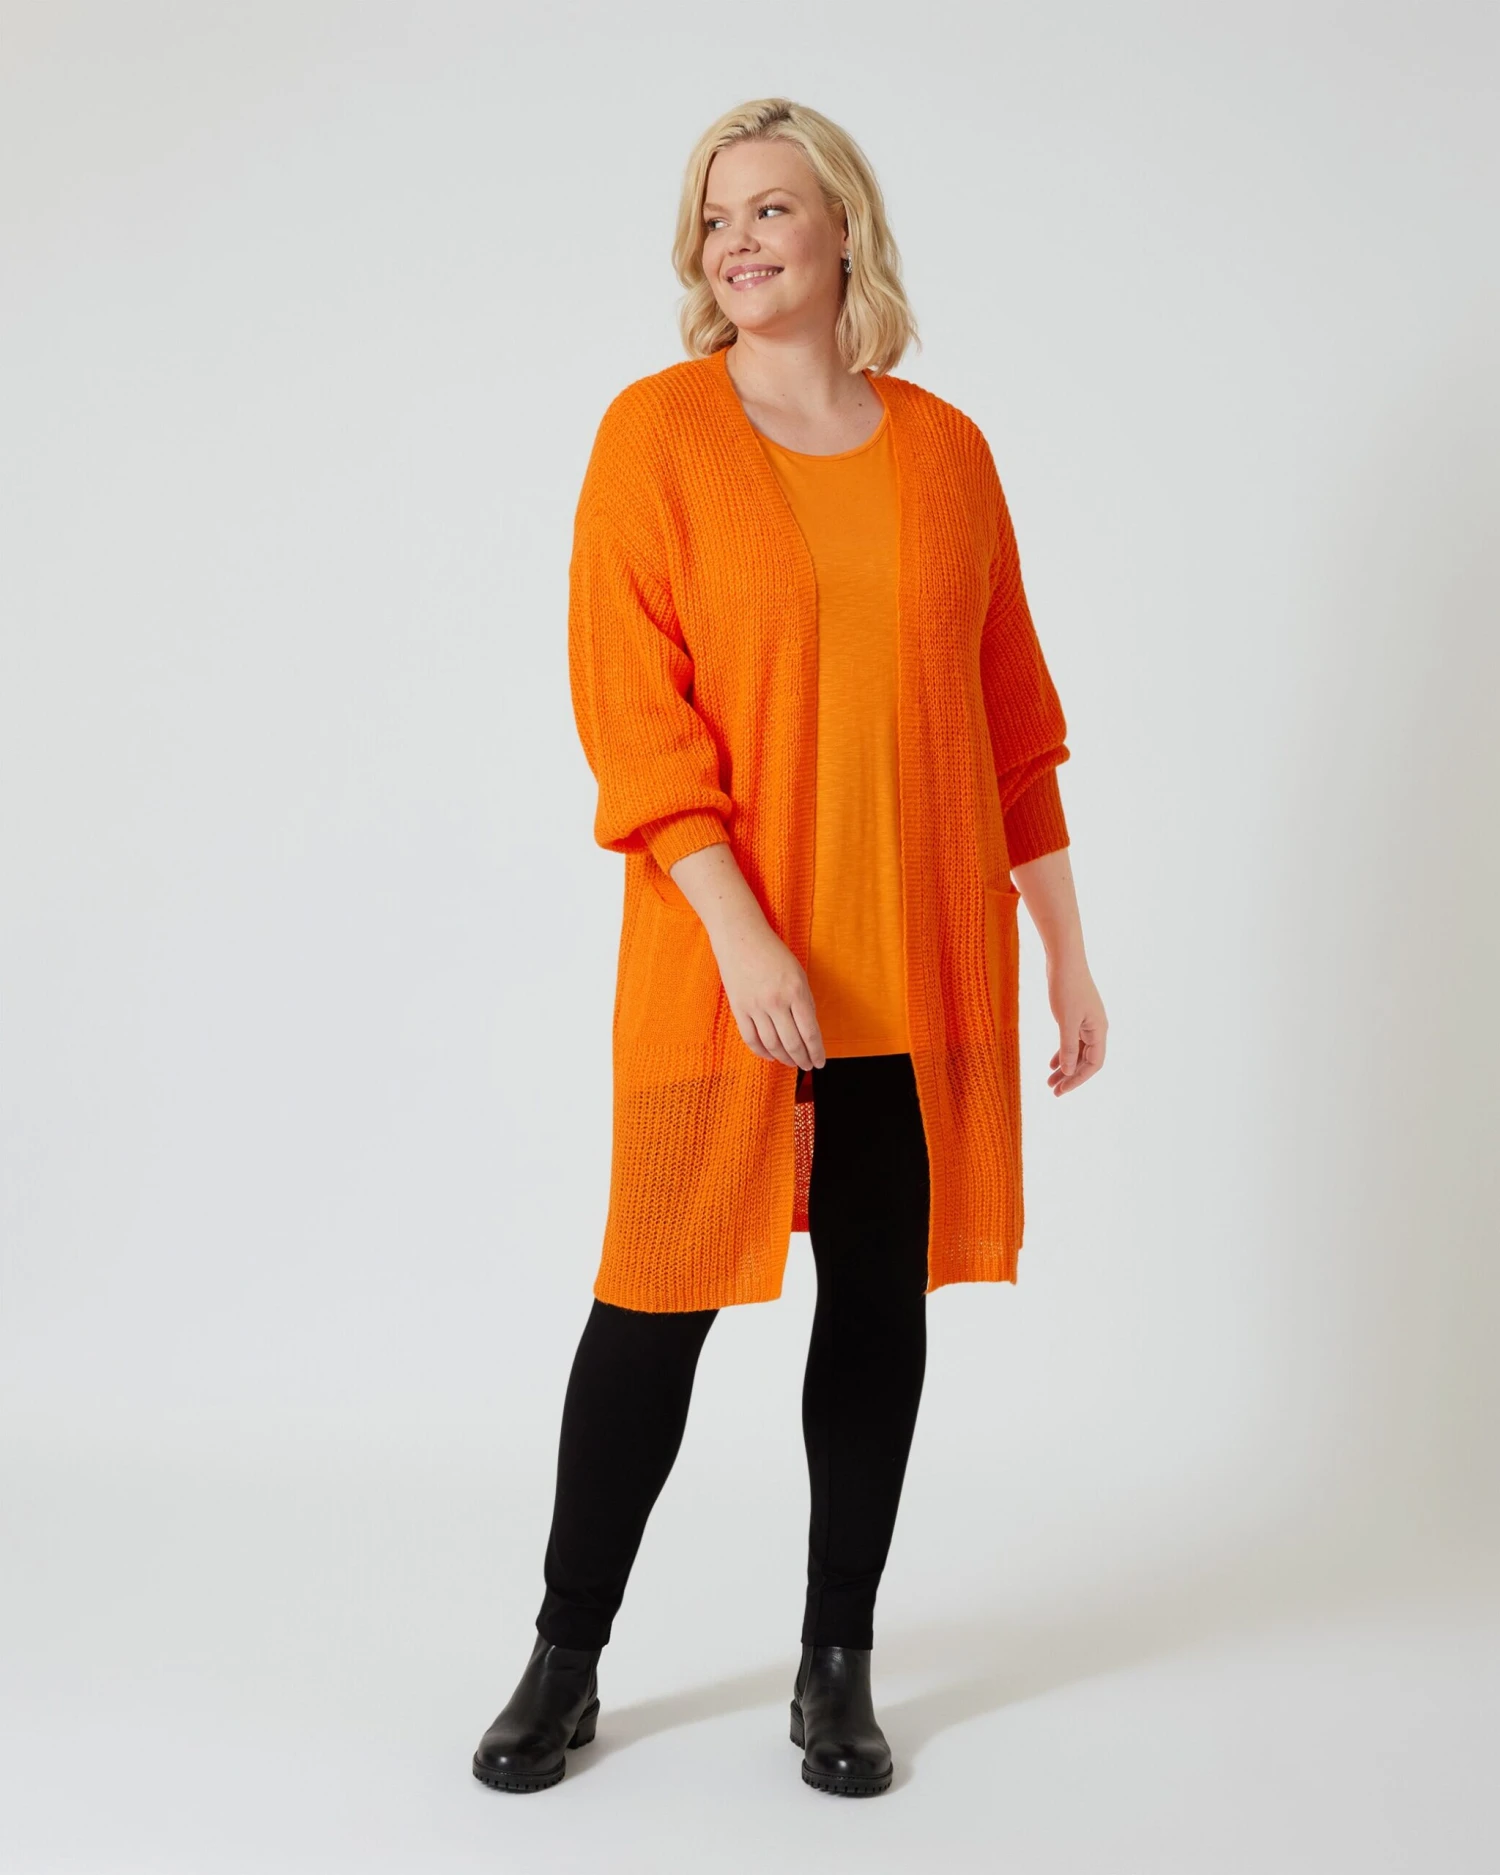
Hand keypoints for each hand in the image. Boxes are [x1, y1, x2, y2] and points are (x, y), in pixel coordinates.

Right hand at [712, 920, 825, 1068]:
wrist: (740, 937)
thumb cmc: (773, 952)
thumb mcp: (798, 973)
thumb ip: (804, 1001)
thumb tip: (809, 1031)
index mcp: (796, 991)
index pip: (810, 1032)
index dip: (816, 1052)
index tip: (820, 1062)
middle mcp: (776, 1002)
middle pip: (792, 1043)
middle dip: (803, 1059)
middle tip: (808, 1066)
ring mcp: (756, 1006)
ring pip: (772, 1044)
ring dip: (784, 1058)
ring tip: (792, 1063)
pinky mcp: (739, 1008)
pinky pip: (751, 1038)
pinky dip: (762, 1052)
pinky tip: (771, 1055)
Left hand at [1045, 955, 1106, 1095]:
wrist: (1064, 959)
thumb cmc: (1066, 987)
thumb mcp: (1065, 1021)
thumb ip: (1068, 1047)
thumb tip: (1069, 1071)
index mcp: (1099, 1030)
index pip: (1094, 1064)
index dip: (1079, 1079)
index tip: (1062, 1090)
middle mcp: (1096, 1028)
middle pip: (1086, 1060)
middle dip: (1070, 1077)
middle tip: (1053, 1091)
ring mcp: (1086, 1021)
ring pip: (1077, 1051)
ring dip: (1065, 1067)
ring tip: (1049, 1082)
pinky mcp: (1076, 1015)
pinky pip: (1072, 1040)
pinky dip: (1062, 1052)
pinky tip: (1051, 1063)